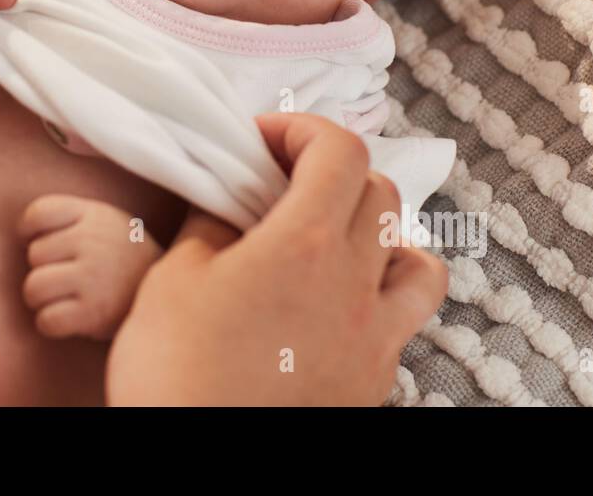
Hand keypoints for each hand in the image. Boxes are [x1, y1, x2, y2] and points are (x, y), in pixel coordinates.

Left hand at [19, 194, 164, 340]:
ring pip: (33, 288)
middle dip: (44, 269)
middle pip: (33, 255)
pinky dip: (51, 324)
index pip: (38, 213)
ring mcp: (93, 276)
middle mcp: (93, 240)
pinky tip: (69, 319)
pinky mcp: (93, 312)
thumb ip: (70, 218)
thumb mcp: (107, 222)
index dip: (29, 230)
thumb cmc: (124, 259)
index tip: (42, 243)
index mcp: (94, 214)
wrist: (169, 296)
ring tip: (64, 298)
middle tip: (68, 277)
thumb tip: (20, 231)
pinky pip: (45, 320)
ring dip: (43, 299)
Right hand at [105, 112, 447, 405]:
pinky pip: (403, 320)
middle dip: (333, 171)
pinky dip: (380, 297)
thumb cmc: (176, 375)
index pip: (339, 149)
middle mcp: (354, 284)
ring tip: (336, 243)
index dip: (301, 129)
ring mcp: (374, 337)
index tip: (262, 141)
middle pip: (380, 193)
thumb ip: (213, 223)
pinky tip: (338, 307)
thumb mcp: (174, 279)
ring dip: (383, 235)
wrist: (195, 468)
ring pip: (418, 259)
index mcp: (305, 244)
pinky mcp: (373, 382)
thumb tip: (231, 200)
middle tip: (284, 182)